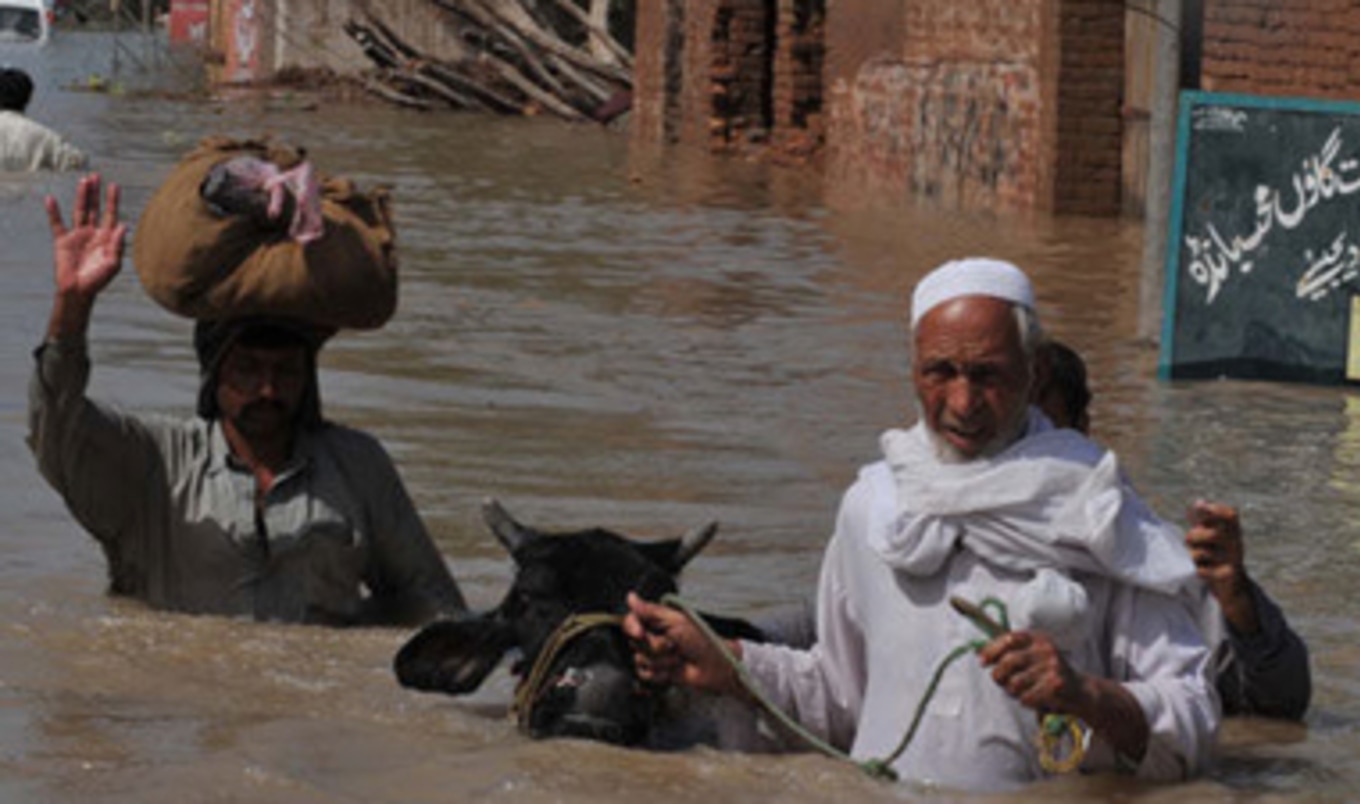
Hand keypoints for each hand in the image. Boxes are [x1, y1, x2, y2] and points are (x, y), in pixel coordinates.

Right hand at [46, 174, 126, 300]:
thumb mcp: (113, 264)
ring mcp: (77, 235)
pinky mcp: (62, 241)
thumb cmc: (99, 280)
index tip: (115, 185)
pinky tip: (51, 199)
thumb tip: (123, 225)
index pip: (110, 214)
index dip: (112, 200)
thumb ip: (118, 245)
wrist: (79, 291)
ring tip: (83, 181)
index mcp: (107, 238)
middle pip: (94, 208)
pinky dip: (53, 212)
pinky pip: (57, 223)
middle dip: (96, 193)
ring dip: (81, 196)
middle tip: (96, 175)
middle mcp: (93, 233)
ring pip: (79, 211)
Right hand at [623, 592, 740, 694]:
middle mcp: (653, 637)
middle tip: (674, 646)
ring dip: (662, 661)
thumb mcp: (677, 621)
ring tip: (679, 659)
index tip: (640, 633)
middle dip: (655, 647)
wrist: (715, 666)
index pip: (631, 620)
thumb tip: (630, 596)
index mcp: (657, 621)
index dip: (632, 627)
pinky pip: (645, 675)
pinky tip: (673, 671)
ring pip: (640, 660)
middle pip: (635, 642)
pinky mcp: (657, 673)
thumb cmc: (701, 640)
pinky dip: (660, 674)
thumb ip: (651, 611)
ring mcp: (655, 656)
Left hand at [982, 629, 1150, 763]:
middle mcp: (1046, 649)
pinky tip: (1034, 698)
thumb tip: (978, 653)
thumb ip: (1008, 652)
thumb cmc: (1047, 673)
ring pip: (1015, 682)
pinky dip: (1025, 701)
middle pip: (1009, 661)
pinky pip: (1027, 697)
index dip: (992, 650)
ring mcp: (1052, 667)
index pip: (1009, 639)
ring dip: (1013, 691)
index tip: (982, 662)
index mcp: (1038, 638)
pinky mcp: (1056, 686)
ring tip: (1021, 691)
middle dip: (998, 674)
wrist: (1080, 691)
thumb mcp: (1032, 655)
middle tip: (1000, 681)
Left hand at [1186, 500, 1258, 632]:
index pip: (1231, 515)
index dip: (1215, 510)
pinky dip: (1198, 570)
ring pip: (1205, 553)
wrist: (1233, 587)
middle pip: (1215, 534)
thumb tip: (1199, 501)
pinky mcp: (1227, 577)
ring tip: (1192, 555)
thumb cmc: (1218, 556)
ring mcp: (1233, 561)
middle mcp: (1236, 545)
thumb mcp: (1212, 537)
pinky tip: (1197, 570)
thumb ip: (1203, 520)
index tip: (1200, 508)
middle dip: (1196, 535)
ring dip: (1193, 554)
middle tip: (1189, 539)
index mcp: (1233, 532)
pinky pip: (1204, 571)